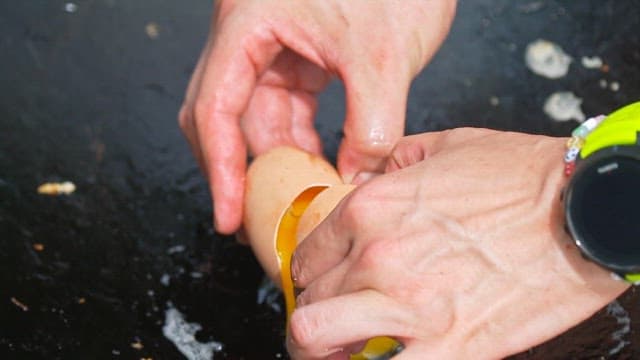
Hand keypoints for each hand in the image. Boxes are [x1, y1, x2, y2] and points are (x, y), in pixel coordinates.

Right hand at [178, 0, 456, 232]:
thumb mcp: (384, 56)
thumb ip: (369, 127)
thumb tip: (353, 181)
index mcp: (249, 19)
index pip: (214, 105)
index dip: (219, 167)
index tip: (228, 214)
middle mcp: (249, 31)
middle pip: (223, 114)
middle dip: (239, 168)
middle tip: (253, 220)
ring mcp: (272, 43)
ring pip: (256, 116)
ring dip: (276, 159)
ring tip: (294, 200)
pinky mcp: (298, 54)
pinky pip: (286, 108)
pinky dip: (297, 141)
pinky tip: (316, 168)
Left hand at [288, 128, 628, 358]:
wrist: (581, 210)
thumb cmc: (521, 177)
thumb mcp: (445, 145)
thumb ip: (394, 161)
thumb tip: (371, 175)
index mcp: (370, 209)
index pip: (306, 256)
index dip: (307, 276)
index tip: (319, 285)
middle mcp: (376, 256)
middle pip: (308, 300)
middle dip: (313, 312)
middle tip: (331, 319)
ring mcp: (407, 305)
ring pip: (314, 339)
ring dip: (317, 348)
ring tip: (337, 350)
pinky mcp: (448, 347)